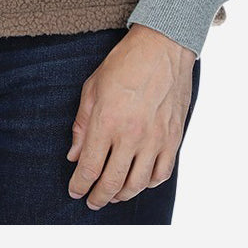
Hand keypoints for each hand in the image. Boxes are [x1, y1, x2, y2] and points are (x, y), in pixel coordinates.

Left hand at [66, 23, 195, 209]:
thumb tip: (74, 156)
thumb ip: (82, 124)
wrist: (163, 46)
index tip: (75, 191)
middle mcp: (132, 135)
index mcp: (107, 121)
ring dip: (123, 194)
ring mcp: (155, 138)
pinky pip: (162, 173)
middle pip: (112, 182)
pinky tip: (140, 181)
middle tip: (92, 201)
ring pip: (138, 183)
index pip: (89, 168)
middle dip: (99, 197)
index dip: (79, 185)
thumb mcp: (92, 87)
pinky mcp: (173, 137)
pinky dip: (149, 184)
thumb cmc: (124, 63)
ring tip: (114, 195)